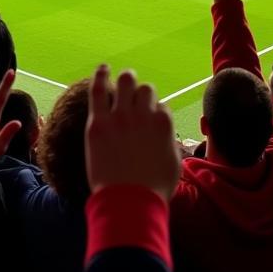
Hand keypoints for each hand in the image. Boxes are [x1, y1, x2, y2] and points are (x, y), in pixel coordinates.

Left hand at [85, 65, 178, 204]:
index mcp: (163, 124)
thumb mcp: (174, 165)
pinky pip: (99, 90)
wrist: (128, 202)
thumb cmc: (153, 189)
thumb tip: (166, 132)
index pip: (161, 106)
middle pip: (145, 89)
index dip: (155, 113)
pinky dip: (101, 75)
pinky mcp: (99, 122)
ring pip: (125, 82)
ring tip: (122, 78)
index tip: (149, 121)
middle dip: (143, 92)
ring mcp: (120, 116)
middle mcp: (144, 114)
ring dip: (126, 79)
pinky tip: (103, 68)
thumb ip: (171, 143)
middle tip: (136, 94)